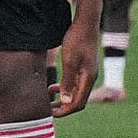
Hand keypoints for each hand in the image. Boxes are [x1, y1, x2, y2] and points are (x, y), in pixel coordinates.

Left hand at [51, 0, 101, 116]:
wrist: (85, 24)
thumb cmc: (76, 40)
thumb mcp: (69, 61)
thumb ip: (67, 82)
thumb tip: (65, 102)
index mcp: (88, 79)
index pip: (78, 103)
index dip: (65, 111)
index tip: (51, 113)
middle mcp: (90, 79)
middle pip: (78, 101)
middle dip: (63, 107)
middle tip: (48, 110)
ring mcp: (87, 74)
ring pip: (76, 93)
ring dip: (63, 98)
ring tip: (48, 101)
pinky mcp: (84, 68)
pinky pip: (74, 84)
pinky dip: (64, 89)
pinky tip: (53, 87)